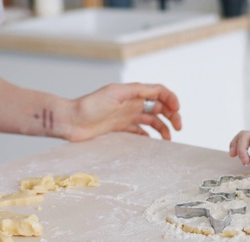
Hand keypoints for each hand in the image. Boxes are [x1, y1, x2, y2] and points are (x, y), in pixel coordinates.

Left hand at [66, 82, 180, 140]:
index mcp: (132, 92)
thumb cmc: (90, 105)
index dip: (171, 99)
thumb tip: (157, 91)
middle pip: (159, 107)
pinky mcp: (119, 128)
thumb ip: (137, 90)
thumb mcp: (115, 93)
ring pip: (152, 120)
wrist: (70, 120)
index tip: (177, 110)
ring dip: (163, 127)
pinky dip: (148, 136)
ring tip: (168, 139)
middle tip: (178, 127)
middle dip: (172, 115)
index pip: (159, 92)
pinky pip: (139, 131)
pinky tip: (152, 143)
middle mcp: (131, 103)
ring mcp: (126, 116)